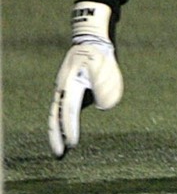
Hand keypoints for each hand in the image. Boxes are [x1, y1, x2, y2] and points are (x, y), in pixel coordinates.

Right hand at [48, 2, 122, 158]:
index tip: (73, 144)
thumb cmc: (99, 53)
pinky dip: (63, 122)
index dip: (69, 128)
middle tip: (58, 155)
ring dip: (58, 131)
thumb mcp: (105, 65)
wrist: (91, 39)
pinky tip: (67, 132)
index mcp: (69, 85)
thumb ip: (104, 85)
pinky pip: (63, 109)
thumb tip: (102, 106)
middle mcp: (63, 89)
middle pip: (55, 117)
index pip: (68, 112)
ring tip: (61, 149)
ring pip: (57, 115)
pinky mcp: (70, 90)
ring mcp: (64, 90)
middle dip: (55, 137)